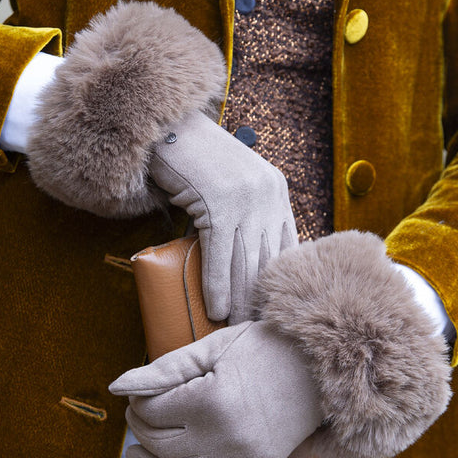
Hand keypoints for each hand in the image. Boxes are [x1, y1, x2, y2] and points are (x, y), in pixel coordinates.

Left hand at [108, 321, 320, 457]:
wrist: (320, 371)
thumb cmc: (265, 350)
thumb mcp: (213, 348)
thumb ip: (164, 369)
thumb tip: (117, 387)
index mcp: (211, 400)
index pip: (152, 412)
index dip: (138, 402)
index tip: (139, 392)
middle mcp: (223, 436)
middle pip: (159, 443)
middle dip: (140, 429)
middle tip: (137, 414)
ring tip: (137, 451)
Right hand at [149, 111, 296, 323]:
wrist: (169, 127)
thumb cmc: (197, 160)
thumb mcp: (236, 183)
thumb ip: (249, 212)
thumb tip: (248, 257)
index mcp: (277, 190)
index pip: (288, 246)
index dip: (283, 282)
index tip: (279, 310)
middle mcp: (267, 195)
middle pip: (268, 260)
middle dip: (262, 299)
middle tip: (260, 330)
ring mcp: (243, 199)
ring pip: (245, 262)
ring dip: (240, 301)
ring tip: (236, 329)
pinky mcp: (216, 203)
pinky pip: (219, 255)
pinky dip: (218, 286)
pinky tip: (216, 309)